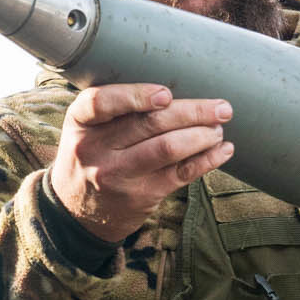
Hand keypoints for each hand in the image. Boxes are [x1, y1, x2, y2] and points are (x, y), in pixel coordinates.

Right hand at [48, 83, 233, 243]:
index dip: (136, 96)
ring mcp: (119, 175)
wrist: (76, 210)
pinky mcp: (140, 195)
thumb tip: (178, 89)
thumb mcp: (87, 129)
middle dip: (192, 112)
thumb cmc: (91, 154)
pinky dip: (207, 160)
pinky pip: (181, 174)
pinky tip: (223, 150)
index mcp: (80, 122)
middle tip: (222, 107)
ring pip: (168, 148)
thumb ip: (116, 108)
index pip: (102, 103)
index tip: (166, 94)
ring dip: (202, 135)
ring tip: (218, 128)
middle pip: (149, 124)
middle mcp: (96, 149)